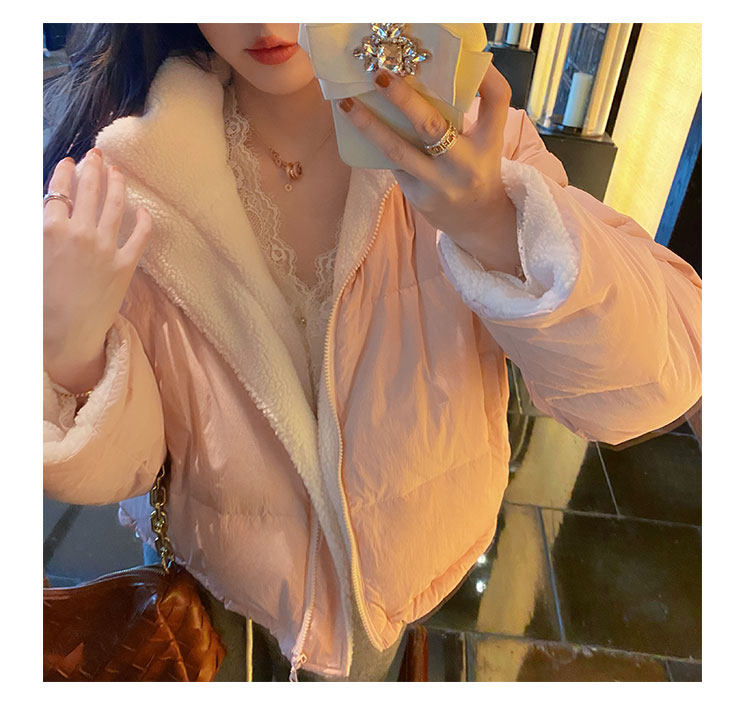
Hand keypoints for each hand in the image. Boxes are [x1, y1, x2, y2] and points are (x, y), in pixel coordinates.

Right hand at [43, 148, 151, 392]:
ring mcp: (105, 248)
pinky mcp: (125, 265)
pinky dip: (143, 219)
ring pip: (115, 204)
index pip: (58, 190)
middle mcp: (79, 234)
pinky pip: (139, 235)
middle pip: (89, 190)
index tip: (69, 162)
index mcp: (49, 230)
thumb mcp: (30, 258)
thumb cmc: (41, 299)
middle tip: (97, 156)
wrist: (65, 334)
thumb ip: (39, 230)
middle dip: (93, 168)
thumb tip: (47, 210)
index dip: (64, 172)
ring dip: (117, 183)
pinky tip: (142, 209)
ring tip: (117, 171)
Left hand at [337, 63, 519, 273]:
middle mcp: (464, 163)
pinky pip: (393, 163)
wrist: (476, 220)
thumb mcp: (484, 140)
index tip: (470, 57)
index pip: (495, 100)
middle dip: (402, 99)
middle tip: (379, 76)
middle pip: (432, 126)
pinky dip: (376, 141)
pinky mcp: (417, 196)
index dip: (485, 76)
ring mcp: (438, 183)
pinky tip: (357, 123)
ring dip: (369, 126)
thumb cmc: (476, 168)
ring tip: (347, 104)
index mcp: (489, 142)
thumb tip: (436, 71)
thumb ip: (468, 111)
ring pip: (398, 151)